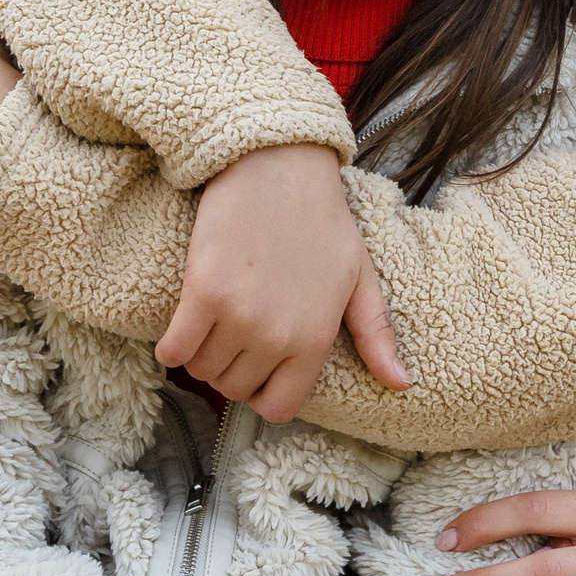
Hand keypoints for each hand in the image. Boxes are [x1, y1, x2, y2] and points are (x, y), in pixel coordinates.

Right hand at [155, 144, 412, 418]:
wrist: (280, 167)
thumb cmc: (323, 221)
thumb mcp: (360, 278)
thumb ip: (376, 335)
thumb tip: (402, 385)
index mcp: (316, 338)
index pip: (279, 408)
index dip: (264, 394)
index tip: (259, 368)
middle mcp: (277, 336)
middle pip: (234, 389)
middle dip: (232, 369)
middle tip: (237, 333)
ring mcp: (238, 316)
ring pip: (202, 371)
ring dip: (203, 355)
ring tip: (216, 321)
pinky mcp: (202, 292)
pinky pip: (174, 351)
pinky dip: (173, 347)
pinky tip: (185, 324)